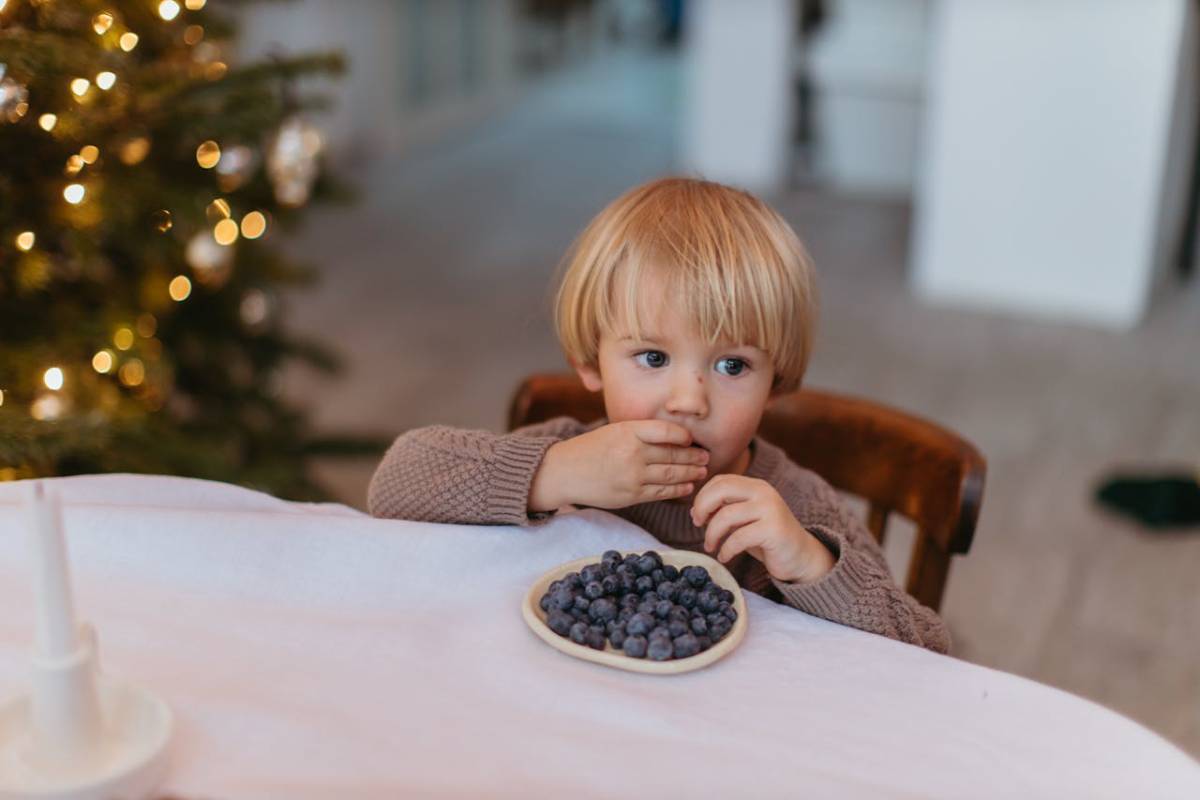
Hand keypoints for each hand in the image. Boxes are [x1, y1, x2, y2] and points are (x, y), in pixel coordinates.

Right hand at [529, 420, 708, 510]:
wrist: (564, 472)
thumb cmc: (590, 449)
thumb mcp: (614, 431)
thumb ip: (641, 433)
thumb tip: (675, 438)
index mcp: (628, 431)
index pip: (667, 431)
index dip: (684, 436)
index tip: (692, 440)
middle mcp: (632, 452)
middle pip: (673, 454)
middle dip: (693, 457)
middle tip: (706, 457)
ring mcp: (633, 476)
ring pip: (671, 475)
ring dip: (690, 474)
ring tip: (701, 472)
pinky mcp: (631, 495)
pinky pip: (661, 493)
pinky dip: (677, 490)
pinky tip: (687, 487)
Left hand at [691, 475, 834, 583]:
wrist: (800, 557)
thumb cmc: (767, 538)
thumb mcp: (742, 522)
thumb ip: (722, 512)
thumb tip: (694, 511)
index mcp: (755, 486)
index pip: (720, 481)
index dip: (702, 497)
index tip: (698, 516)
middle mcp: (763, 492)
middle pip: (721, 490)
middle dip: (702, 508)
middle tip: (698, 526)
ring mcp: (770, 509)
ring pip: (726, 516)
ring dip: (711, 534)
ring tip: (710, 547)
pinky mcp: (774, 530)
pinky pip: (738, 538)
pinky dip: (726, 550)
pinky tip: (724, 557)